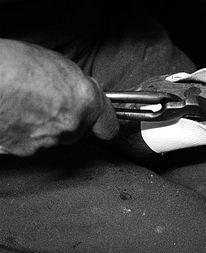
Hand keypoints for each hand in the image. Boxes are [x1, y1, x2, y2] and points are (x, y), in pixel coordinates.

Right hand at [0, 39, 118, 155]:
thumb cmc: (16, 64)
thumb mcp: (61, 66)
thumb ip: (78, 88)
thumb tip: (79, 95)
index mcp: (86, 103)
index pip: (108, 126)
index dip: (102, 121)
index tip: (99, 119)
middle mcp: (71, 126)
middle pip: (77, 130)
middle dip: (68, 118)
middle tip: (49, 100)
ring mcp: (46, 141)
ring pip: (53, 138)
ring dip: (44, 125)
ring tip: (25, 103)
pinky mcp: (21, 150)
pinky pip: (30, 142)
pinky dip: (24, 132)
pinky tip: (14, 114)